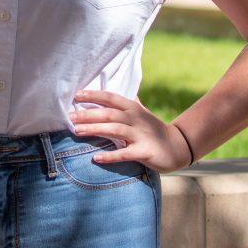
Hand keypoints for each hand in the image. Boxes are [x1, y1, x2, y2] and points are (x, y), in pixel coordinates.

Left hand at [67, 88, 193, 172]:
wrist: (177, 147)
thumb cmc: (153, 128)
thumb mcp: (141, 112)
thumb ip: (126, 102)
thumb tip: (112, 89)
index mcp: (133, 107)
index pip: (110, 98)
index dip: (93, 96)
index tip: (76, 95)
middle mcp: (136, 118)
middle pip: (109, 114)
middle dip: (88, 114)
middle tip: (69, 116)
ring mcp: (141, 135)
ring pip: (115, 130)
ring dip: (95, 130)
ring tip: (77, 131)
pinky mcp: (145, 152)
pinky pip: (125, 154)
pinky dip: (110, 156)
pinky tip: (96, 158)